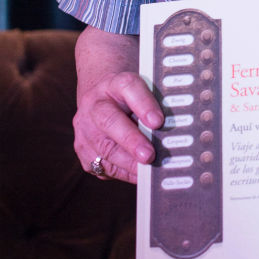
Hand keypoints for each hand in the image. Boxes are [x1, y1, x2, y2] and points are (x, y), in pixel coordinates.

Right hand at [74, 64, 163, 184]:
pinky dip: (122, 172)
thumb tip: (175, 133)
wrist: (101, 99)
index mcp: (115, 83)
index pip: (128, 87)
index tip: (158, 121)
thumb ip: (156, 106)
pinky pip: (101, 165)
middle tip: (149, 155)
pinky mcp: (83, 149)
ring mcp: (85, 127)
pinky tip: (137, 175)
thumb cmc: (130, 99)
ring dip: (127, 162)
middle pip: (110, 121)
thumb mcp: (143, 93)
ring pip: (104, 148)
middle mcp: (95, 104)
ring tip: (147, 171)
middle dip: (131, 140)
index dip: (143, 105)